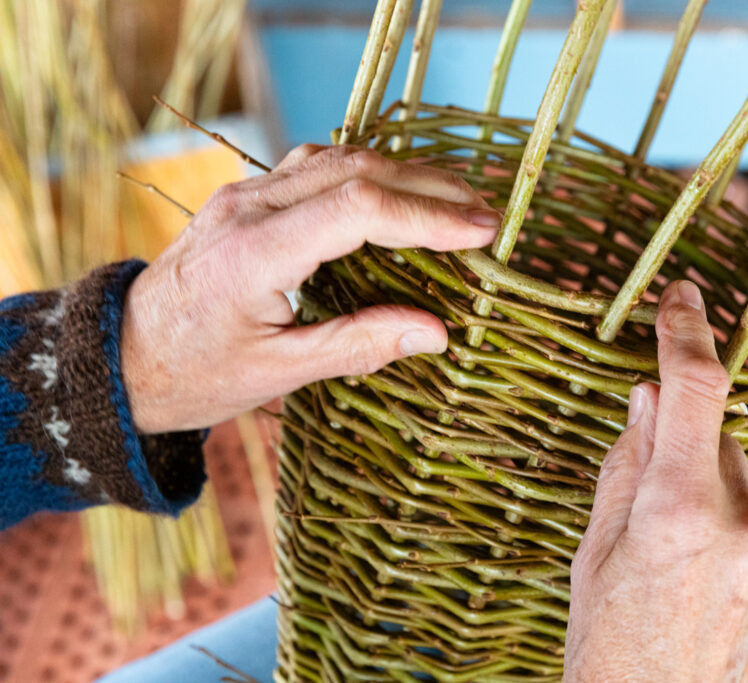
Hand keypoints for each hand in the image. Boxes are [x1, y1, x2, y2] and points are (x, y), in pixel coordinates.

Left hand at [121, 144, 499, 432]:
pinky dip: (369, 175)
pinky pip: (317, 167)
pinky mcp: (247, 196)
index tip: (481, 232)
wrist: (123, 356)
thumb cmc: (196, 375)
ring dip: (404, 175)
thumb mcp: (278, 373)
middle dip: (430, 188)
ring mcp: (245, 194)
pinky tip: (399, 193)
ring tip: (457, 201)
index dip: (426, 217)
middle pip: (356, 170)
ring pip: (338, 159)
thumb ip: (358, 346)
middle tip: (488, 214)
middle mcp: (249, 207)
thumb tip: (437, 332)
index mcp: (255, 254)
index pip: (358, 210)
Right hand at [564, 281, 747, 681]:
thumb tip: (647, 395)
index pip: (691, 392)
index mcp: (675, 513)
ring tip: (682, 573)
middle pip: (718, 444)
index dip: (686, 333)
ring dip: (715, 506)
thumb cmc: (606, 648)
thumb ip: (627, 464)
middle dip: (686, 454)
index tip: (683, 296)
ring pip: (746, 493)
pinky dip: (743, 548)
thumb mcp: (593, 553)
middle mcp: (745, 529)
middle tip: (653, 510)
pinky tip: (714, 596)